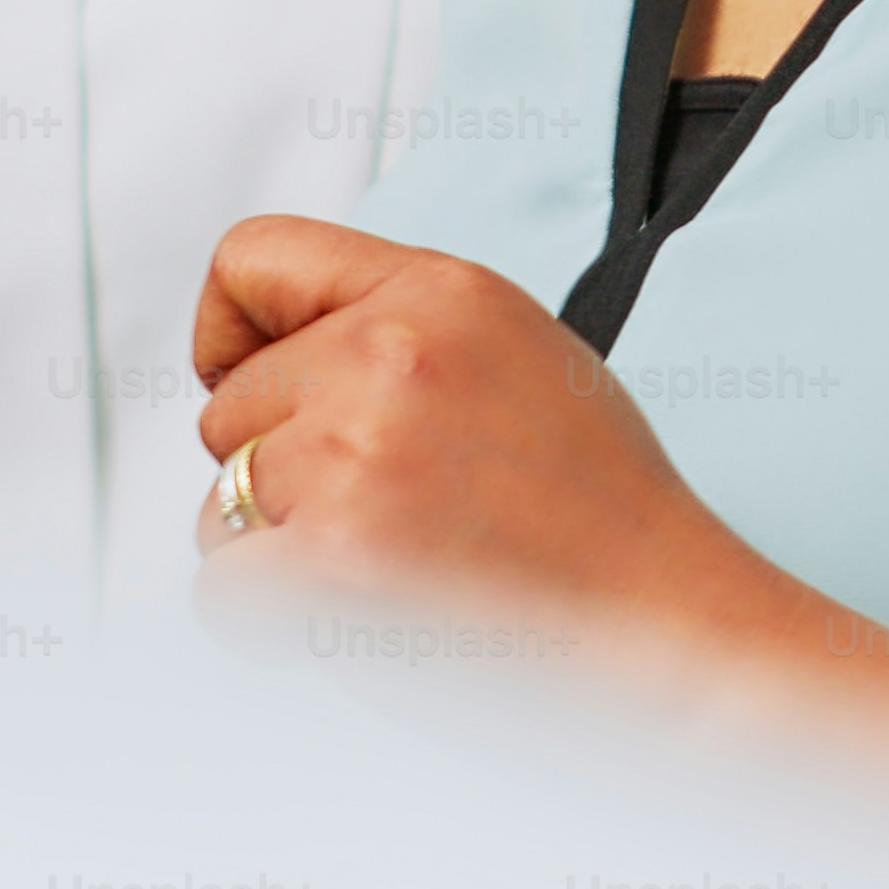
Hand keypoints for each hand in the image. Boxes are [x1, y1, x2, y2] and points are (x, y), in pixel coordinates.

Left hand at [188, 216, 888, 740]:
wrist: (669, 631)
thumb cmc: (607, 520)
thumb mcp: (523, 355)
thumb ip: (404, 333)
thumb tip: (285, 359)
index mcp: (440, 292)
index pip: (249, 258)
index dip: (233, 334)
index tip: (258, 386)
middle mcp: (390, 355)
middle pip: (229, 408)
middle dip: (283, 472)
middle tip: (387, 518)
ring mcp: (356, 456)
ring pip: (218, 508)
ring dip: (279, 557)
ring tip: (395, 571)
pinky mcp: (331, 561)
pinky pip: (220, 595)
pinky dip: (272, 629)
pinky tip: (366, 621)